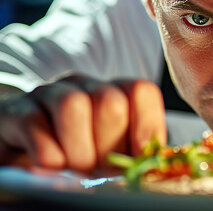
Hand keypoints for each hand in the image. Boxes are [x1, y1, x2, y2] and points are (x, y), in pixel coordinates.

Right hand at [0, 75, 165, 172]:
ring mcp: (49, 94)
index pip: (141, 91)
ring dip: (78, 150)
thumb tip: (149, 165)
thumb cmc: (79, 156)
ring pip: (73, 106)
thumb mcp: (114, 154)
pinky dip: (47, 153)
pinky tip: (52, 166)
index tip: (137, 156)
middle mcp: (84, 87)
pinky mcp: (17, 111)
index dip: (145, 127)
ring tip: (76, 170)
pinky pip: (34, 123)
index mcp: (115, 93)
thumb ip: (135, 154)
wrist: (25, 154)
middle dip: (108, 146)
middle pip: (110, 101)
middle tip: (100, 170)